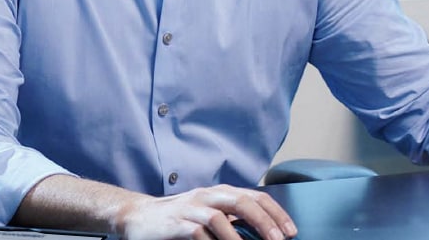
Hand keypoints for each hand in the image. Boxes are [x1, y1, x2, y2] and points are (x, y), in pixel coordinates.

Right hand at [118, 184, 296, 239]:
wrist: (137, 217)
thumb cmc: (178, 219)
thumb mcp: (209, 216)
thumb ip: (232, 221)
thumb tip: (263, 233)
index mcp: (220, 193)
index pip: (255, 197)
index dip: (275, 212)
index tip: (291, 230)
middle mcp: (208, 196)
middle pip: (242, 202)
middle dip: (265, 221)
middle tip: (280, 239)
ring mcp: (190, 208)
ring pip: (220, 217)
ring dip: (239, 237)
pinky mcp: (175, 223)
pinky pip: (197, 233)